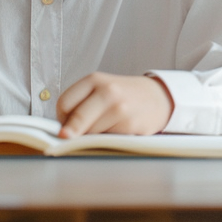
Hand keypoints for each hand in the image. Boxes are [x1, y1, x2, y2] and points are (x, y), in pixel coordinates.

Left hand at [56, 72, 173, 138]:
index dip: (62, 119)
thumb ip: (81, 105)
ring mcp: (119, 108)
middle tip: (72, 138)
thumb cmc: (125, 96)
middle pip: (74, 121)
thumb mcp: (101, 90)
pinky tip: (114, 132)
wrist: (159, 98)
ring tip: (104, 129)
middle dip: (71, 133)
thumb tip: (62, 132)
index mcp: (94, 80)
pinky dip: (105, 141)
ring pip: (89, 134)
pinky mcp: (129, 125)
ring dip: (90, 138)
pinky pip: (105, 140)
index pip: (63, 104)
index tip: (66, 125)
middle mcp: (107, 91)